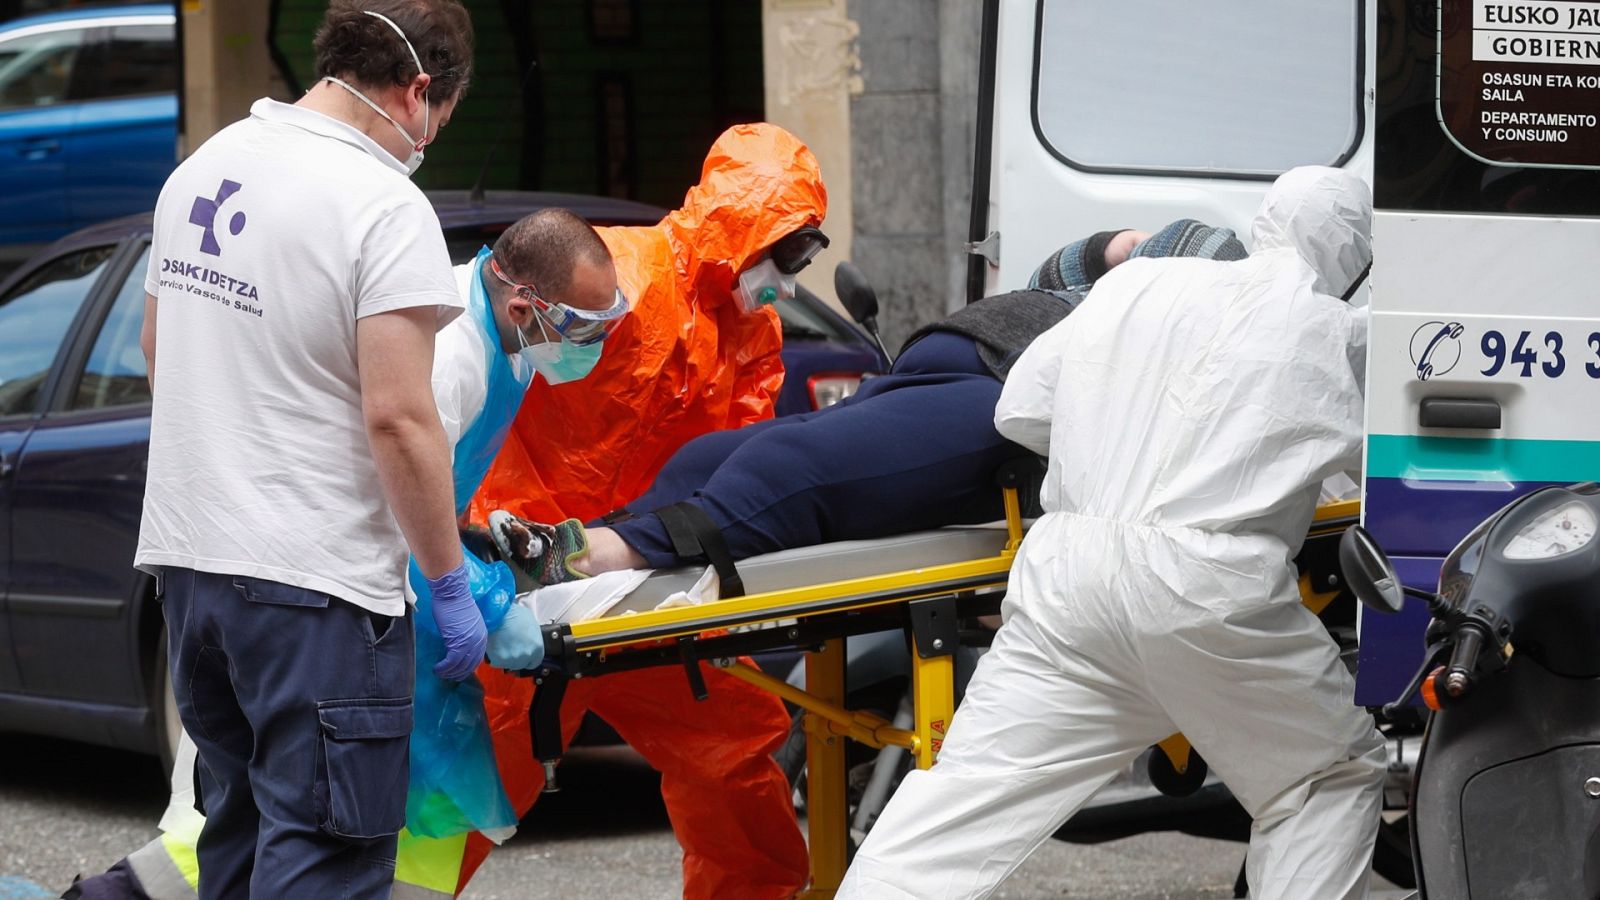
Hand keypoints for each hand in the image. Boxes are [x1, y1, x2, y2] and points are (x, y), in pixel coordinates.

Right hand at [427, 562, 487, 680]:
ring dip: (449, 672)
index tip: (457, 672)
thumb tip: (458, 648)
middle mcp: (478, 641)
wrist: (452, 593)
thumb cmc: (455, 604)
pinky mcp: (457, 642)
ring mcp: (469, 642)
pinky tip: (437, 668)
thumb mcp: (466, 623)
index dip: (466, 668)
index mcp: (482, 636)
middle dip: (457, 673)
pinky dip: (444, 668)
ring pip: (460, 666)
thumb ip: (466, 636)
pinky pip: (451, 662)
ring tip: (440, 673)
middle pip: (469, 665)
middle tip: (447, 676)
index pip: (476, 659)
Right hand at [485, 603, 545, 670]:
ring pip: (509, 664)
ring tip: (501, 644)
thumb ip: (532, 637)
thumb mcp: (531, 622)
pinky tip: (494, 646)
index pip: (535, 662)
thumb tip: (529, 641)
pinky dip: (494, 657)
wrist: (495, 613)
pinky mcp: (499, 660)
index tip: (523, 655)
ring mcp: (513, 659)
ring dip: (505, 657)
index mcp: (537, 647)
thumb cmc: (512, 614)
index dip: (528, 659)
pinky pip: (496, 663)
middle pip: (521, 664)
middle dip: (516, 657)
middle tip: (509, 646)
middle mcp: (526, 655)